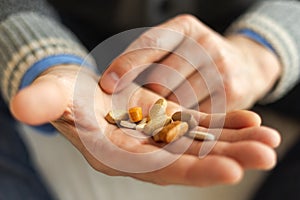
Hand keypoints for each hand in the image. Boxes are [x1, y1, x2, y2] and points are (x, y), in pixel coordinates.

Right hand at [10, 64, 279, 185]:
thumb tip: (21, 105)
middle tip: (268, 156)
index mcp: (120, 155)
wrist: (80, 90)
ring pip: (203, 144)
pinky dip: (226, 124)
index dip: (192, 170)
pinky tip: (251, 120)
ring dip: (237, 142)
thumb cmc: (65, 94)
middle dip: (228, 160)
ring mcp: (161, 138)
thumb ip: (45, 102)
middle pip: (190, 161)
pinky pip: (202, 126)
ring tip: (270, 139)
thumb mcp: (56, 95)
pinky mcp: (170, 121)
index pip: (159, 170)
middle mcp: (145, 153)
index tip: (230, 171)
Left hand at [100, 14, 280, 111]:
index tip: (107, 84)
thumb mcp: (179, 45)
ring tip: (161, 115)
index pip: (150, 44)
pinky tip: (180, 121)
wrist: (248, 65)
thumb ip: (149, 57)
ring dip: (162, 112)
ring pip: (175, 100)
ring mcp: (219, 69)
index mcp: (185, 27)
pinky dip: (182, 121)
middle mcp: (204, 45)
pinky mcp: (230, 93)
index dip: (126, 65)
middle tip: (139, 108)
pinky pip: (194, 114)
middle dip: (144, 97)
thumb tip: (113, 83)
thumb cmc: (200, 56)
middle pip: (159, 78)